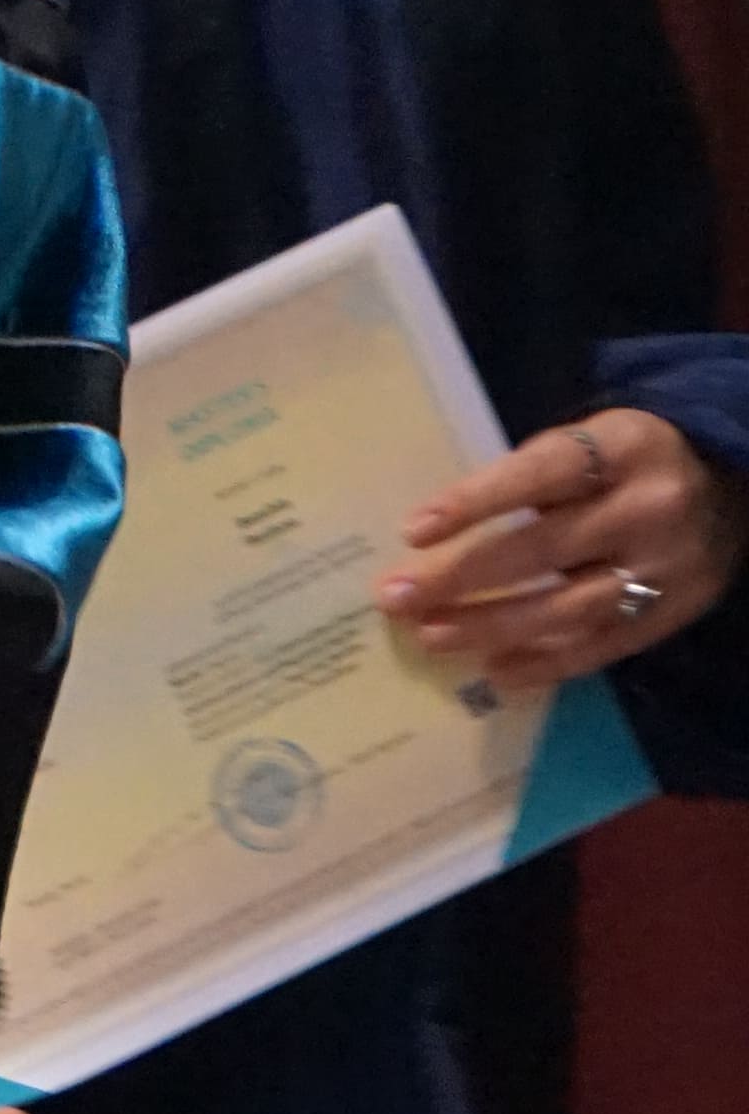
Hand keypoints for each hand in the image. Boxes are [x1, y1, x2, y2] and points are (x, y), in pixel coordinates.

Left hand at [387, 406, 740, 687]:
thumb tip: (437, 531)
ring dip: (494, 627)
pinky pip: (604, 646)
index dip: (474, 502)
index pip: (538, 475)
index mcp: (619, 451)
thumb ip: (529, 476)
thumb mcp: (586, 441)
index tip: (412, 531)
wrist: (727, 481)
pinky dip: (548, 663)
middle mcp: (647, 510)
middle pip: (544, 549)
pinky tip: (497, 672)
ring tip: (432, 637)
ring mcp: (666, 568)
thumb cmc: (623, 459)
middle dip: (463, 577)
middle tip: (397, 597)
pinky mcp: (675, 613)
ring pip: (570, 607)